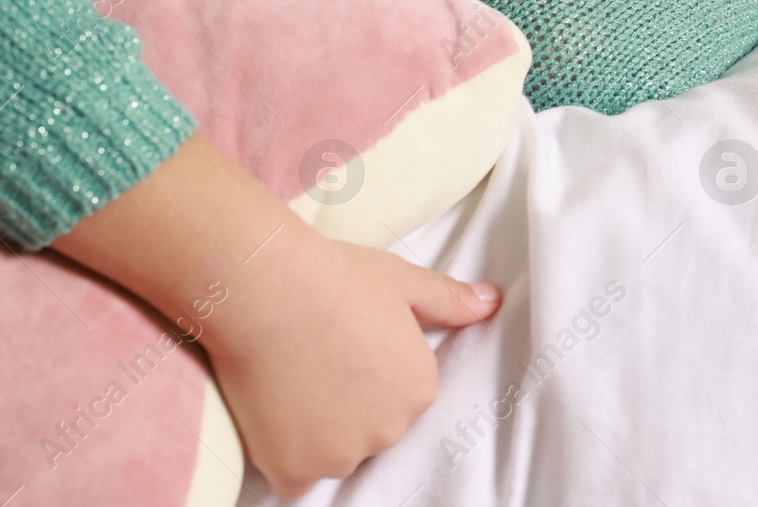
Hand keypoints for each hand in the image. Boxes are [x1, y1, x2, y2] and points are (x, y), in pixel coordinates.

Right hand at [48, 134, 500, 499]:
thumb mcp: (401, 280)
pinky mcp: (296, 469)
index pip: (399, 401)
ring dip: (314, 436)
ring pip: (332, 456)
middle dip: (345, 411)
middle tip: (313, 365)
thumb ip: (448, 300)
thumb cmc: (332, 276)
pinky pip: (295, 481)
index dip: (367, 377)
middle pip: (369, 433)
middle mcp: (391, 427)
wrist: (265, 287)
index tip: (342, 350)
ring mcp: (343, 452)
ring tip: (290, 384)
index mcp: (420, 387)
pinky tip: (273, 418)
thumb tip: (493, 302)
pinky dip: (284, 460)